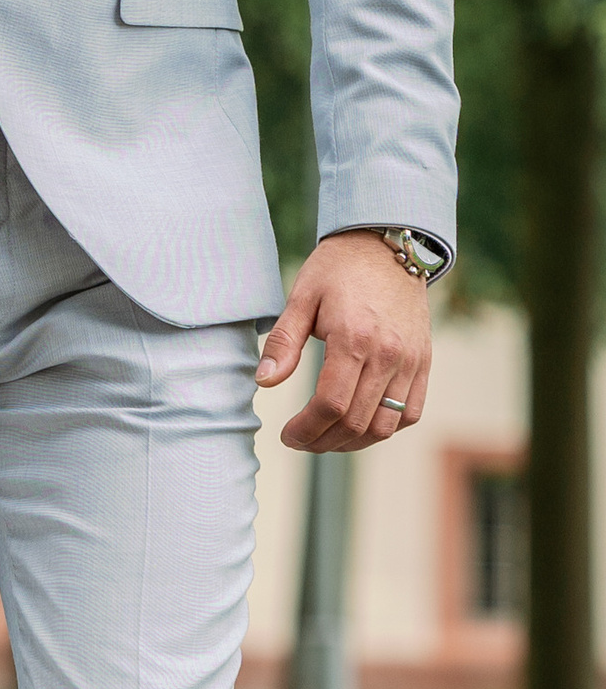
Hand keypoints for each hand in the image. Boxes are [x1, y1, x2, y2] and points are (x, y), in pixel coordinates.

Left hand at [258, 231, 432, 450]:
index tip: (286, 435)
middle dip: (322, 441)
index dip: (305, 429)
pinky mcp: (424, 362)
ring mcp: (411, 361)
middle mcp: (389, 355)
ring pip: (386, 426)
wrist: (387, 246)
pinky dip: (386, 429)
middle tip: (299, 441)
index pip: (330, 404)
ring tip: (325, 439)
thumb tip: (264, 383)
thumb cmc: (338, 269)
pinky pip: (410, 412)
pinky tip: (359, 426)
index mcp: (354, 338)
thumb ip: (284, 342)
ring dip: (353, 442)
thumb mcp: (301, 297)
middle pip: (356, 422)